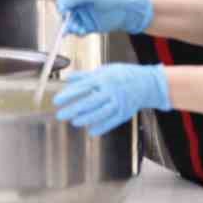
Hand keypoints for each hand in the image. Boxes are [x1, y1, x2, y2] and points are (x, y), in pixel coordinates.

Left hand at [53, 63, 170, 134]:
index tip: (56, 100)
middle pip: (89, 102)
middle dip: (73, 109)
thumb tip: (68, 78)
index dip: (68, 94)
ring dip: (86, 119)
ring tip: (74, 122)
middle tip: (60, 115)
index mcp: (103, 79)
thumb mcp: (103, 71)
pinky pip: (111, 122)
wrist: (146, 83)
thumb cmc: (122, 75)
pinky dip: (101, 127)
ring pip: (100, 113)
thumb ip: (85, 76)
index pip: (82, 87)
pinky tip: (91, 131)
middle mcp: (110, 91)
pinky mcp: (124, 113)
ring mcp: (118, 103)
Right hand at [56, 0, 154, 35]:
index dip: (61, 5)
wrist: (128, 10)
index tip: (63, 11)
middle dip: (65, 19)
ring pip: (71, 24)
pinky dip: (78, 33)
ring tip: (77, 28)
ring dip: (71, 27)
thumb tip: (61, 4)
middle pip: (65, 13)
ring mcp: (84, 16)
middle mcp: (80, 5)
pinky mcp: (89, 26)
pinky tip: (81, 31)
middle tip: (68, 23)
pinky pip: (78, 31)